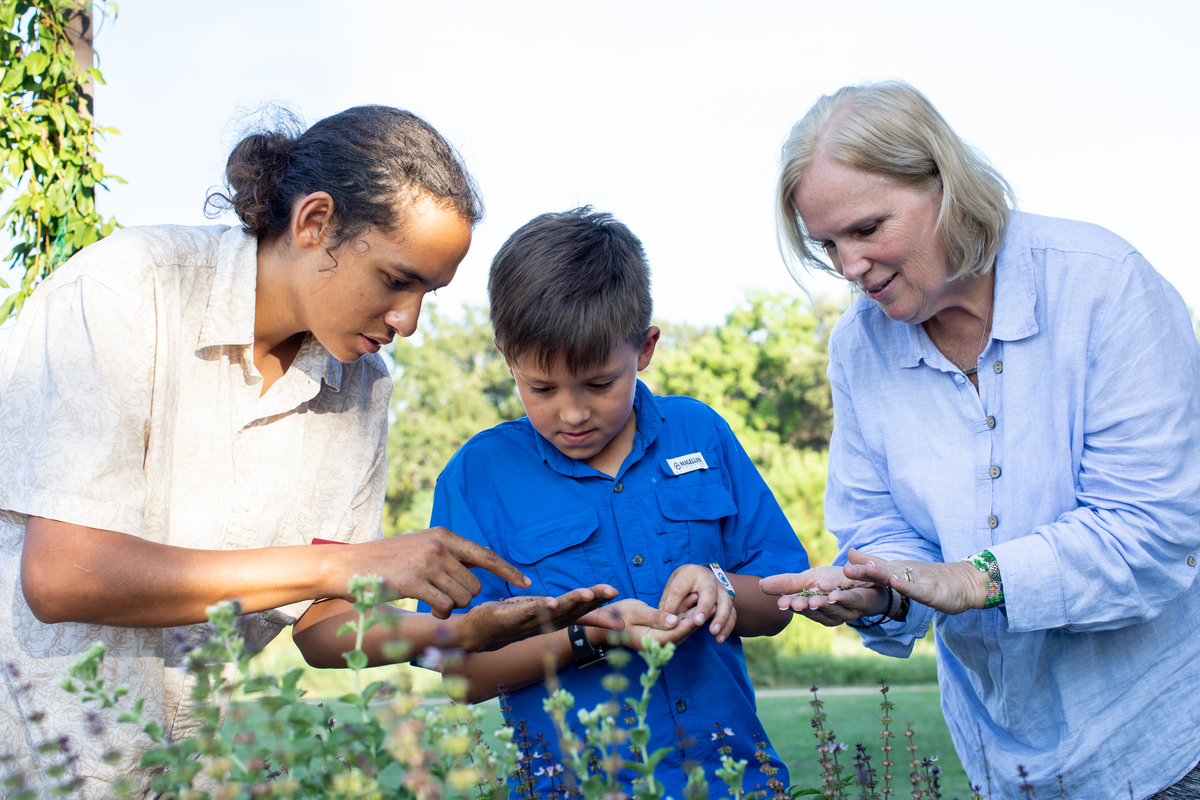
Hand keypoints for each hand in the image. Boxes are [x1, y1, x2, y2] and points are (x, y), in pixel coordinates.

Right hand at [345, 527, 530, 618]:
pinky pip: (445, 607)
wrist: (348, 566)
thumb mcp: (421, 547)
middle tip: (443, 598)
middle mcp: (438, 546)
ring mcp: (427, 563)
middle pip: (475, 585)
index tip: (527, 582)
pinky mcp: (414, 582)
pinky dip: (440, 614)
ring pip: (462, 598)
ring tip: (432, 602)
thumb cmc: (387, 561)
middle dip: (464, 598)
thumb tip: (477, 569)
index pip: (486, 554)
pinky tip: (427, 609)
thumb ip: (448, 556)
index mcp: (443, 535)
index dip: (508, 570)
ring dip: (451, 607)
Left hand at [455, 585, 622, 650]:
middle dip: (592, 600)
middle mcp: (545, 623)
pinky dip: (540, 608)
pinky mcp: (508, 619)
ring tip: (586, 594)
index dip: (599, 603)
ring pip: (554, 612)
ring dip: (571, 603)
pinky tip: (551, 603)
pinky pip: (527, 613)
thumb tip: (590, 599)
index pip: (580, 611)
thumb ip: (566, 606)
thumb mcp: (543, 610)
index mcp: (554, 618)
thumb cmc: (513, 618)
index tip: (616, 593)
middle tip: (610, 591)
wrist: (477, 633)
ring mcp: (527, 623)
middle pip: (572, 610)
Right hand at [599, 598, 698, 649]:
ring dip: (693, 617)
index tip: (703, 613)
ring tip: (708, 603)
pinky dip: (685, 616)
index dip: (690, 623)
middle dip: (697, 620)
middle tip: (713, 606)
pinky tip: (694, 604)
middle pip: (681, 633)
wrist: (605, 622)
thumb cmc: (617, 615)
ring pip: (680, 630)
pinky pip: (675, 627)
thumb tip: (675, 620)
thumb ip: (656, 617)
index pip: (675, 633)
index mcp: (650, 640)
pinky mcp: (659, 634)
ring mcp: (658, 641)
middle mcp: (656, 644)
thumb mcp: (635, 612)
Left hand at [659, 564, 735, 642]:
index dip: (673, 605)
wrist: (702, 576)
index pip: (679, 589)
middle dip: (704, 607)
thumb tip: (664, 620)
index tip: (669, 620)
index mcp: (690, 572)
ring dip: (720, 618)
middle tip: (697, 622)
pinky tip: (719, 639)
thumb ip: (667, 602)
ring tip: (713, 633)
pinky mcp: (728, 600)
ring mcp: (721, 589)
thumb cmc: (683, 583)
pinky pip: (732, 613)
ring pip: (726, 602)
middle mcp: (709, 579)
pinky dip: (728, 626)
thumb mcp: (672, 586)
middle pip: (709, 591)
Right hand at [760, 564, 887, 627]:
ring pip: (833, 609)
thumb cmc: (835, 582)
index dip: (791, 606)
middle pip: (816, 612)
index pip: (800, 608)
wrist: (868, 580)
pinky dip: (843, 597)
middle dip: (806, 607)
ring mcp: (846, 610)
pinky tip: (834, 593)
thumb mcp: (808, 579)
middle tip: (795, 603)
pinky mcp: (861, 602)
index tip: (781, 603)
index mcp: (814, 609)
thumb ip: (787, 584)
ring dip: (824, 604)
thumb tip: (760, 585)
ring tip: (814, 598)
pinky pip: (851, 600)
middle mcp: (830, 614)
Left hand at [844, 549, 985, 614]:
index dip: (850, 573)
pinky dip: (908, 586)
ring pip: (897, 577)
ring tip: (866, 570)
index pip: (868, 571)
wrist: (964, 582)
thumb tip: (850, 553)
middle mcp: (902, 572)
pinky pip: (918, 589)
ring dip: (881, 574)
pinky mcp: (933, 591)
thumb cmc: (928, 577)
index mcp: (892, 570)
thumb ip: (874, 562)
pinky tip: (898, 583)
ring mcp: (918, 580)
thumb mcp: (898, 570)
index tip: (826, 578)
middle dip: (859, 572)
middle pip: (879, 571)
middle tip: (842, 571)